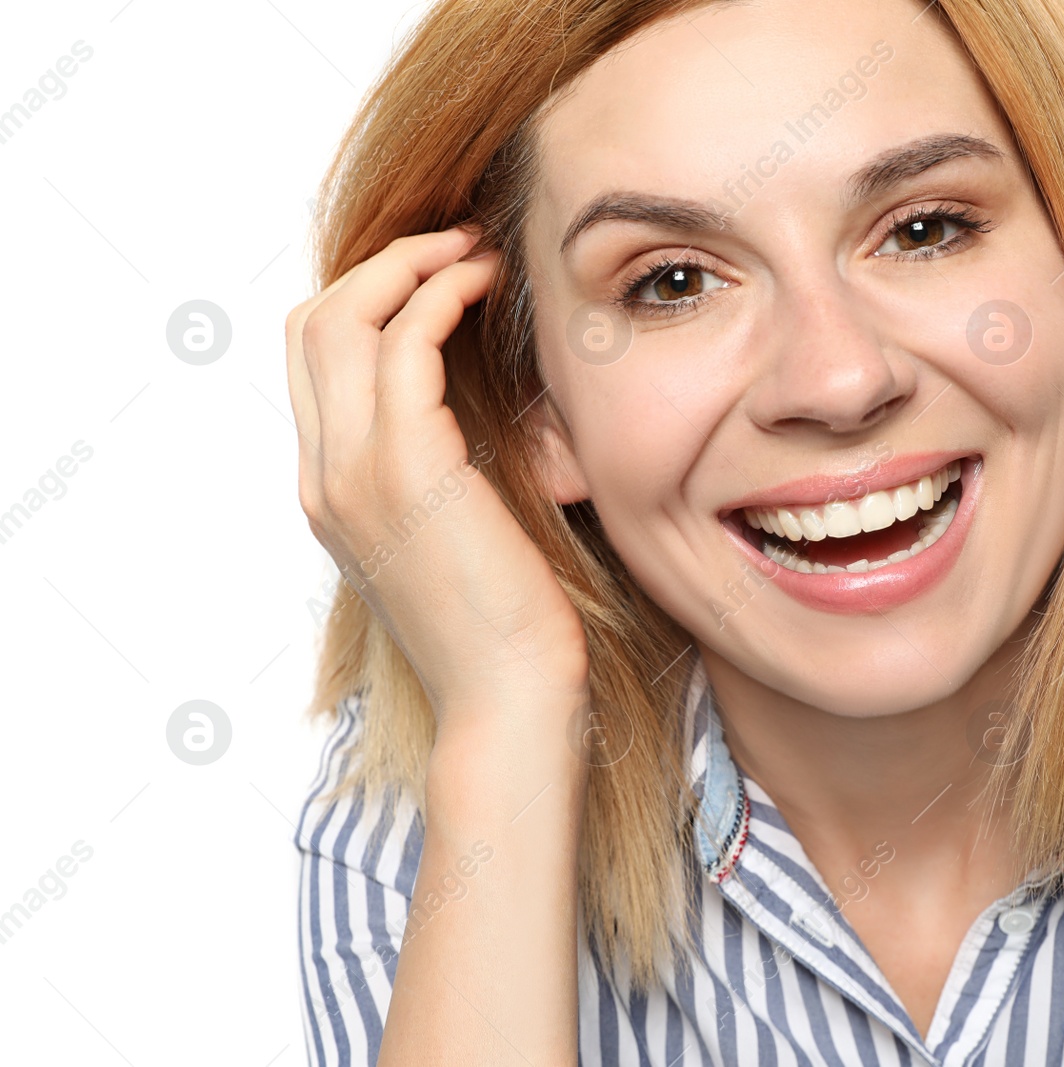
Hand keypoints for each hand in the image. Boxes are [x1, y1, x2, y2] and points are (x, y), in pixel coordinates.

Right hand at [285, 227, 589, 735]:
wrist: (511, 698)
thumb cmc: (506, 624)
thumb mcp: (453, 536)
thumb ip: (435, 471)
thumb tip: (472, 409)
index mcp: (330, 493)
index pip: (312, 362)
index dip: (366, 299)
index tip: (437, 277)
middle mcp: (324, 478)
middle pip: (310, 324)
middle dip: (380, 266)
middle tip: (454, 247)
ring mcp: (354, 473)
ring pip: (343, 318)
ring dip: (412, 265)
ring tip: (474, 251)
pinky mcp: (406, 470)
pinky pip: (404, 344)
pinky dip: (441, 295)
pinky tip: (485, 285)